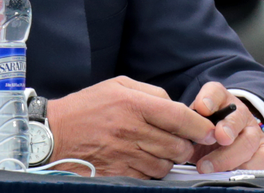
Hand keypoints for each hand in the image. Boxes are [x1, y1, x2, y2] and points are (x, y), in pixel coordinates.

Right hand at [46, 76, 215, 178]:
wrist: (53, 135)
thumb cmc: (86, 107)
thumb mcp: (118, 86)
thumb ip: (151, 93)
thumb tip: (177, 106)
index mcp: (133, 104)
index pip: (179, 116)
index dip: (200, 126)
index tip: (210, 130)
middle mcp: (131, 130)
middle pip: (177, 144)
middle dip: (186, 145)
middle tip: (181, 141)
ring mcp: (124, 155)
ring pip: (166, 164)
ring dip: (169, 159)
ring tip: (159, 150)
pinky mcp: (118, 173)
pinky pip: (149, 177)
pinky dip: (152, 171)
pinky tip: (144, 161)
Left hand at [187, 82, 263, 173]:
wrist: (228, 142)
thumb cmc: (207, 134)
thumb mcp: (194, 126)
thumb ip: (188, 126)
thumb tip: (181, 136)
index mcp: (220, 101)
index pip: (215, 92)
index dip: (209, 99)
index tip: (202, 108)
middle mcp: (240, 114)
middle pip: (237, 118)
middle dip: (229, 128)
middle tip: (219, 138)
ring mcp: (254, 132)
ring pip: (249, 142)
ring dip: (229, 156)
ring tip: (207, 167)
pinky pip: (263, 159)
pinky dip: (246, 168)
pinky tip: (230, 173)